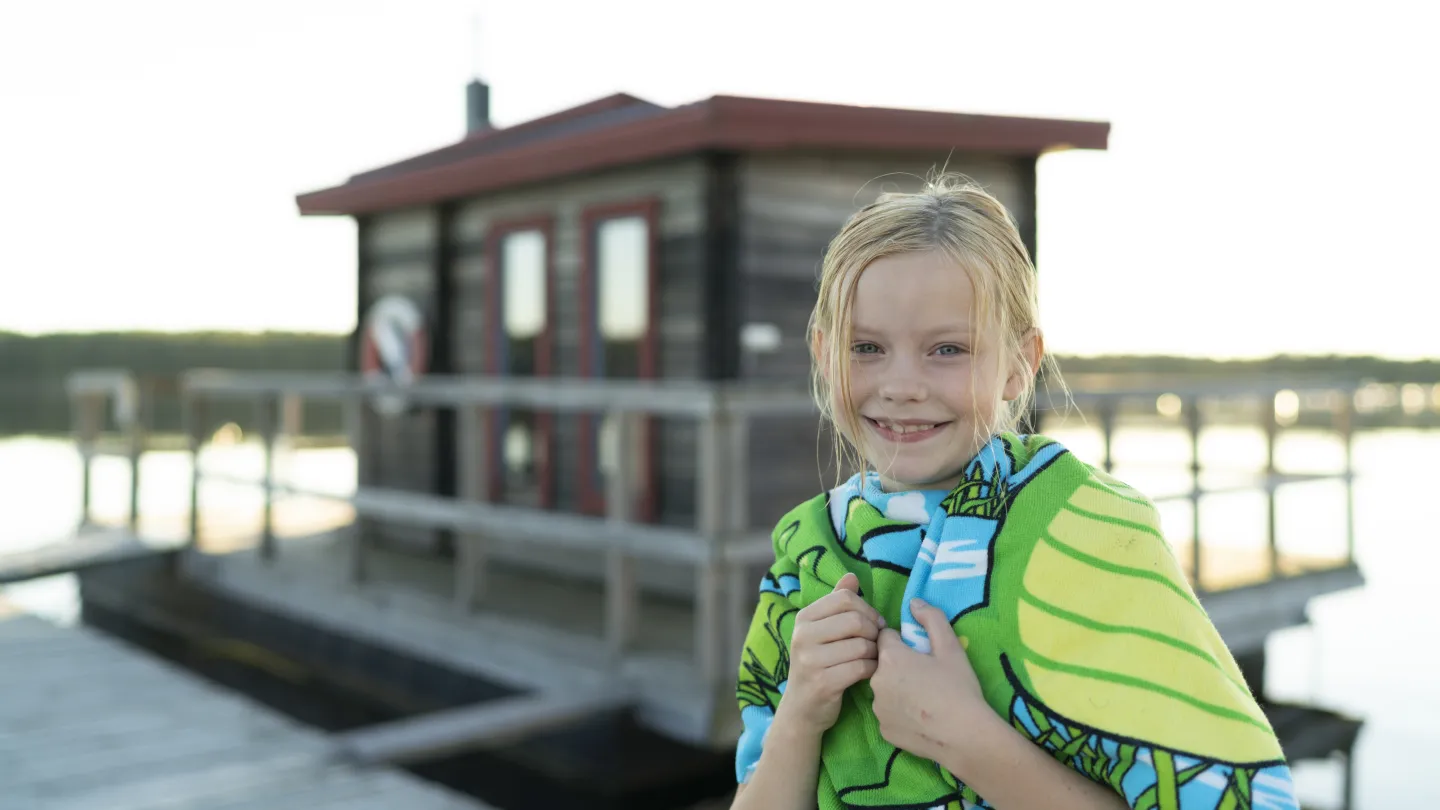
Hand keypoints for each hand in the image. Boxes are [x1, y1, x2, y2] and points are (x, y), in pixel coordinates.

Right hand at [779, 572, 883, 735]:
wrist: (802, 709)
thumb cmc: (819, 664)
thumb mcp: (822, 631)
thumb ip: (837, 603)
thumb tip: (852, 576)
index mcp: (804, 618)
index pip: (845, 599)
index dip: (868, 610)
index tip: (874, 624)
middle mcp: (803, 636)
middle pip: (856, 620)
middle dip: (874, 632)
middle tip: (877, 643)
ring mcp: (810, 660)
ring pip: (861, 645)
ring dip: (875, 653)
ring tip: (873, 658)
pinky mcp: (823, 683)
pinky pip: (861, 668)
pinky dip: (871, 669)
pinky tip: (869, 673)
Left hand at [871, 597, 989, 762]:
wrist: (966, 736)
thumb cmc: (959, 688)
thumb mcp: (951, 647)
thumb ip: (931, 618)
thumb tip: (913, 601)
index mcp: (890, 658)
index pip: (885, 637)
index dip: (904, 642)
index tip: (921, 653)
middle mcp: (876, 682)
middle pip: (883, 664)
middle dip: (899, 665)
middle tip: (926, 676)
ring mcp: (877, 709)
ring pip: (884, 689)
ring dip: (897, 689)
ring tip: (924, 699)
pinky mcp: (884, 730)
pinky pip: (888, 713)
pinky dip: (900, 713)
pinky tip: (920, 717)